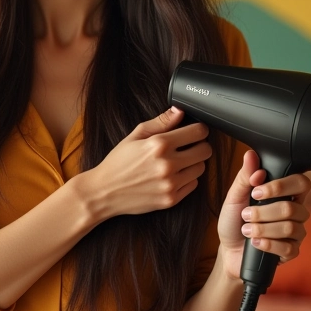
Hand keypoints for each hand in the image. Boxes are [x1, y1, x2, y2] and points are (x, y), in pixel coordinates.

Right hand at [79, 107, 211, 221]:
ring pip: (201, 168)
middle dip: (199, 145)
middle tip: (188, 146)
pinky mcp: (171, 199)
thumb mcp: (135, 135)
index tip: (194, 131)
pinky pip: (193, 185)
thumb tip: (179, 111)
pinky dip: (187, 179)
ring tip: (178, 161)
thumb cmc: (118, 162)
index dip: (199, 129)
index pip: (198, 132)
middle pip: (205, 151)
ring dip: (193, 163)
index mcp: (159, 144)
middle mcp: (168, 164)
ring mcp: (171, 184)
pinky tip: (173, 175)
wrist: (105, 191)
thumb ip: (161, 122)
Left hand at [217, 150, 310, 280]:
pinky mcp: (291, 251)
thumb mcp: (234, 196)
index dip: (281, 186)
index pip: (301, 183)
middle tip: (246, 214)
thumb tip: (251, 155)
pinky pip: (288, 248)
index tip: (256, 190)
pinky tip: (255, 243)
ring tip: (246, 230)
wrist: (228, 248)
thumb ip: (245, 177)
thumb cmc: (234, 219)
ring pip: (290, 227)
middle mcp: (295, 211)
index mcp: (285, 194)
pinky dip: (267, 244)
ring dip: (262, 228)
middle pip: (294, 208)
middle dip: (264, 212)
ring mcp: (296, 232)